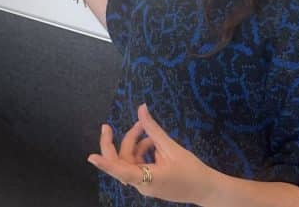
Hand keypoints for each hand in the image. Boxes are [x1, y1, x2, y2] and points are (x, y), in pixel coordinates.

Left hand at [88, 103, 220, 204]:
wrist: (208, 190)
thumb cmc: (192, 171)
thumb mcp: (172, 148)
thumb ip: (153, 129)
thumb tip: (141, 109)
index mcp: (148, 179)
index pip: (121, 171)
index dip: (105, 163)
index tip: (90, 157)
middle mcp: (142, 184)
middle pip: (121, 162)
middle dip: (115, 143)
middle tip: (106, 126)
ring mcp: (144, 184)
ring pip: (129, 161)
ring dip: (135, 144)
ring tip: (147, 131)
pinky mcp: (148, 182)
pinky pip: (137, 164)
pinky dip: (142, 152)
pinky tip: (153, 143)